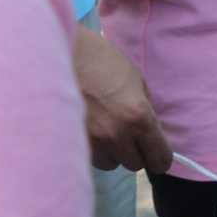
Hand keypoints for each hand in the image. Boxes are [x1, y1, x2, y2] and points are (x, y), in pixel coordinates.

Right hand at [72, 26, 169, 172]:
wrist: (56, 51)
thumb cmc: (98, 59)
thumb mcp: (134, 80)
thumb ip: (146, 109)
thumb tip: (151, 133)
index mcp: (139, 117)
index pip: (160, 159)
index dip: (159, 157)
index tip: (154, 152)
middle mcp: (117, 135)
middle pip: (135, 164)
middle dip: (134, 151)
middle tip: (125, 134)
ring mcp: (92, 142)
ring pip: (111, 163)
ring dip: (111, 152)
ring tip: (102, 129)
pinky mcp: (71, 143)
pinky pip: (90, 157)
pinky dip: (92, 148)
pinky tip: (87, 128)